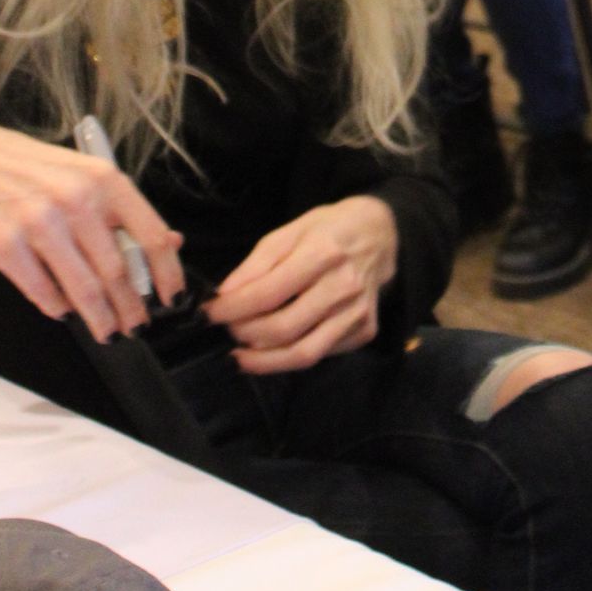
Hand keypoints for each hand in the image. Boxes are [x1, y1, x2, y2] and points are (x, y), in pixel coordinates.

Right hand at [0, 111, 185, 340]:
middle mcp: (75, 201)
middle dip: (131, 308)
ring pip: (83, 289)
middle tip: (136, 325)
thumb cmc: (28, 167)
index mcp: (104, 180)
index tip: (170, 297)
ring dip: (100, 318)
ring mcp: (38, 224)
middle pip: (118, 272)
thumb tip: (168, 244)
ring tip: (108, 331)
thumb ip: (123, 210)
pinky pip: (43, 292)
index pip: (151, 236)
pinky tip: (64, 310)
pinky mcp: (5, 246)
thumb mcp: (84, 174)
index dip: (167, 274)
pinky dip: (58, 307)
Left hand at [202, 194, 398, 374]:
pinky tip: (275, 349)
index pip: (267, 294)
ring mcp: (357, 313)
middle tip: (229, 331)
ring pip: (304, 353)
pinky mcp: (365, 330)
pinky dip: (291, 357)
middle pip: (283, 329)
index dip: (232, 308)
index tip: (210, 313)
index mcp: (322, 254)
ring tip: (241, 356)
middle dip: (245, 334)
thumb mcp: (290, 231)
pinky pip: (322, 354)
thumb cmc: (329, 229)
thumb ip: (257, 264)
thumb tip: (225, 295)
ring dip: (264, 360)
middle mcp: (344, 287)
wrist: (380, 234)